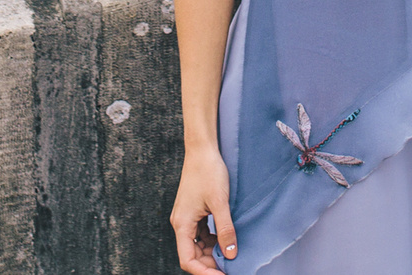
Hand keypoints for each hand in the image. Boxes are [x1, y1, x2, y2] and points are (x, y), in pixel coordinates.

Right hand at [171, 146, 236, 273]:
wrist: (202, 149)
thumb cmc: (208, 172)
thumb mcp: (220, 202)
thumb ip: (225, 230)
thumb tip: (231, 254)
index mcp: (182, 224)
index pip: (188, 260)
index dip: (204, 272)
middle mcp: (181, 223)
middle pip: (192, 255)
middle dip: (209, 265)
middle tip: (230, 268)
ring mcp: (187, 218)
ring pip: (197, 246)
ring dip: (211, 254)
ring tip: (230, 256)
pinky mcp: (193, 212)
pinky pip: (200, 234)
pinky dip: (211, 241)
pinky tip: (225, 241)